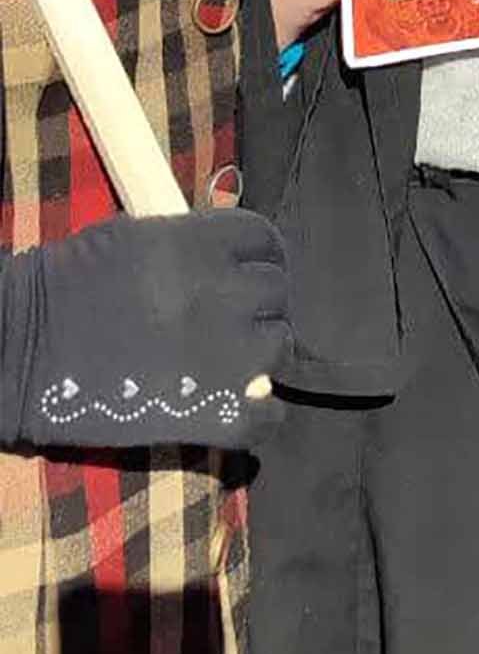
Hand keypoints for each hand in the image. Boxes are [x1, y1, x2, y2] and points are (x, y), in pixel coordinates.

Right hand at [6, 211, 292, 450]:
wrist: (21, 350)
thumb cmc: (66, 287)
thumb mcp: (133, 238)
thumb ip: (189, 244)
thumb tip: (227, 256)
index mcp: (200, 245)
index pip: (265, 240)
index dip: (259, 257)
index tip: (246, 272)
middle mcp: (223, 295)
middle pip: (277, 293)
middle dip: (257, 305)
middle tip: (230, 321)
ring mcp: (226, 357)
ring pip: (279, 349)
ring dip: (260, 355)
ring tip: (230, 363)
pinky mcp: (215, 414)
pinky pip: (268, 415)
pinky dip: (260, 413)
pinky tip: (239, 407)